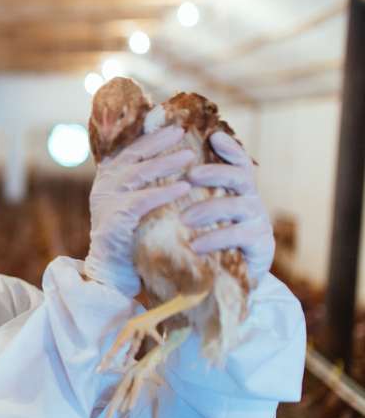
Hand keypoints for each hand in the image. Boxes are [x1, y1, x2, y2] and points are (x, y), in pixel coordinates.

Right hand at [85, 126, 194, 297]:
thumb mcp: (134, 206)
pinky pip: (142, 200)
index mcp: (108, 180)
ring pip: (137, 173)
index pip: (128, 149)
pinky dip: (164, 192)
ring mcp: (106, 201)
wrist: (111, 273)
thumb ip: (143, 186)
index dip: (148, 135)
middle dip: (157, 140)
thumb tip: (173, 162)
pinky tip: (184, 188)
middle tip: (182, 130)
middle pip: (131, 155)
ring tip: (189, 156)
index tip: (171, 124)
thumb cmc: (130, 239)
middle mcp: (103, 186)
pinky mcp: (114, 219)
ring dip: (165, 162)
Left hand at [182, 131, 273, 286]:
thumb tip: (157, 169)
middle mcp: (251, 200)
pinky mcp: (260, 245)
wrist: (224, 280)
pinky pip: (239, 236)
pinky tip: (195, 245)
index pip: (238, 162)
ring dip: (211, 208)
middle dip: (216, 173)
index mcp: (237, 190)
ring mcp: (258, 221)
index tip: (215, 137)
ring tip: (184, 218)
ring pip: (239, 205)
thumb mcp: (199, 214)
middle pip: (241, 177)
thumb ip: (189, 194)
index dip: (230, 149)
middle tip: (191, 175)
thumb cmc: (206, 239)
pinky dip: (216, 238)